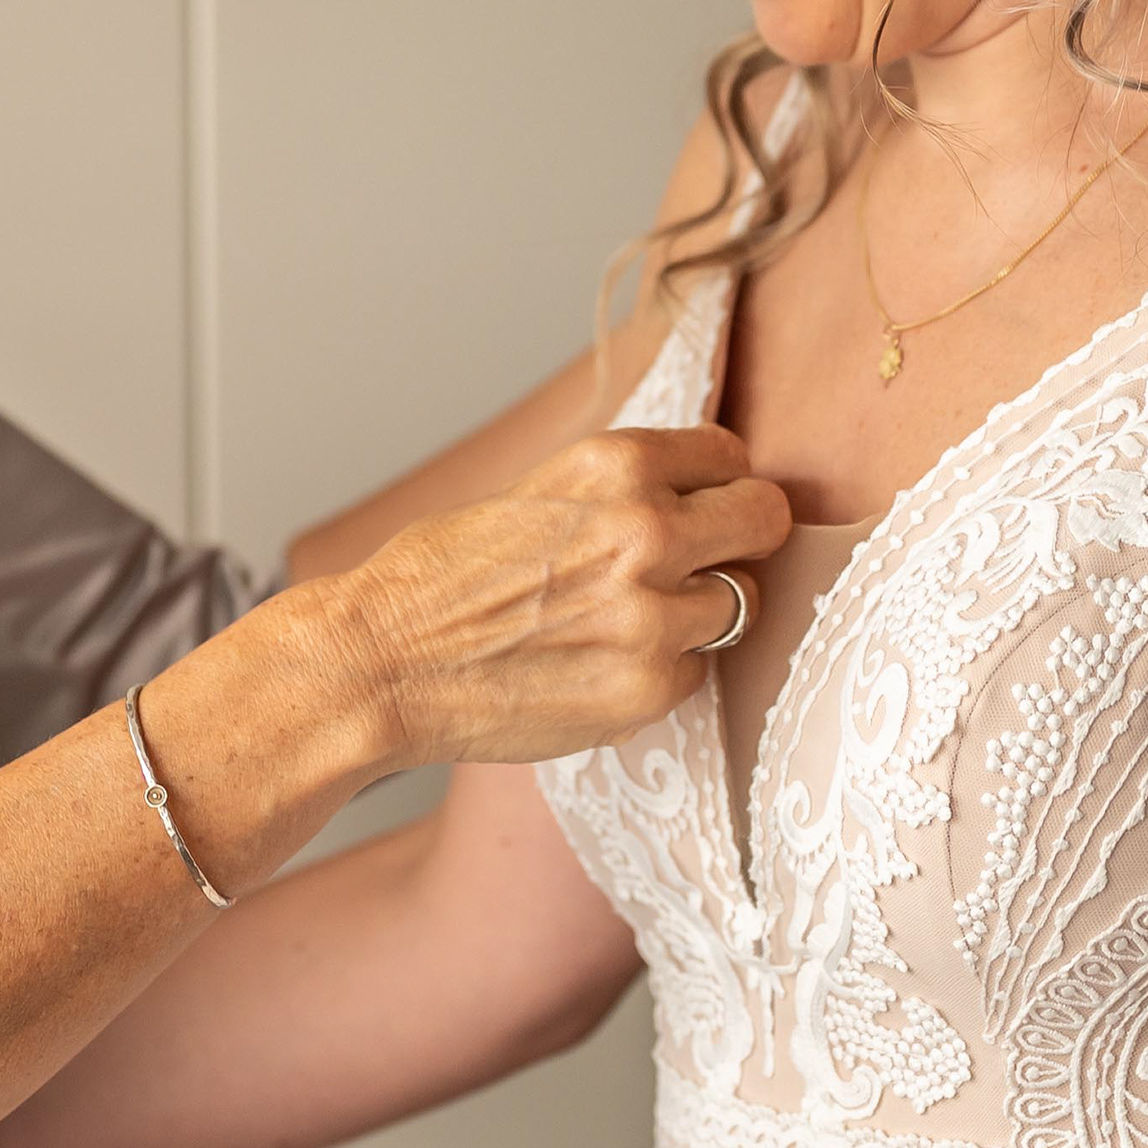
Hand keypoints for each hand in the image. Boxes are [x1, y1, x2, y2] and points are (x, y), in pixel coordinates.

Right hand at [296, 426, 784, 770]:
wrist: (382, 663)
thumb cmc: (443, 576)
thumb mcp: (538, 489)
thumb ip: (623, 487)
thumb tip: (699, 487)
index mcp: (618, 464)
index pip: (731, 456)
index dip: (716, 485)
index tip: (700, 506)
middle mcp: (648, 532)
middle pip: (765, 521)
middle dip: (740, 539)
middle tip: (706, 560)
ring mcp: (654, 617)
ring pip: (743, 604)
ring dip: (702, 613)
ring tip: (635, 621)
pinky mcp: (648, 690)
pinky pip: (700, 672)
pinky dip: (665, 670)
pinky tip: (606, 665)